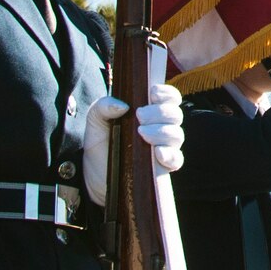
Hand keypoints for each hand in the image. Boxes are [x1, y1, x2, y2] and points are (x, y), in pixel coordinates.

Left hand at [81, 86, 184, 205]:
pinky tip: (157, 152)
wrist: (93, 175)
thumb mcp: (95, 122)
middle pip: (175, 114)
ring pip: (177, 135)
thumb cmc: (100, 144)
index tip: (153, 93)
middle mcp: (162, 128)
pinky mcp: (163, 167)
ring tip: (141, 133)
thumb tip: (123, 105)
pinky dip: (170, 154)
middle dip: (159, 112)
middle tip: (140, 115)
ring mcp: (164, 148)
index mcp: (151, 112)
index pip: (170, 98)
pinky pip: (176, 159)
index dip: (167, 93)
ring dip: (162, 131)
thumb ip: (103, 107)